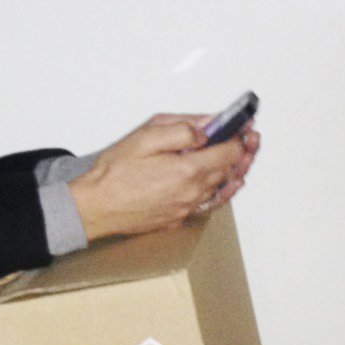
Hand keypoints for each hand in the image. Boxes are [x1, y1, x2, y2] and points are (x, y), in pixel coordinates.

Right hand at [70, 113, 260, 241]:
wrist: (93, 206)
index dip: (241, 136)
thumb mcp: (145, 136)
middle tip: (250, 138)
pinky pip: (208, 204)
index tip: (246, 127)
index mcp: (186, 170)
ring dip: (233, 171)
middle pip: (229, 171)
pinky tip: (226, 184)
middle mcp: (191, 193)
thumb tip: (205, 128)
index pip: (228, 152)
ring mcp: (185, 208)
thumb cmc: (112, 173)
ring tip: (243, 156)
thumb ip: (180, 129)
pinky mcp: (176, 218)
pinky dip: (221, 192)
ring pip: (221, 188)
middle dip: (242, 152)